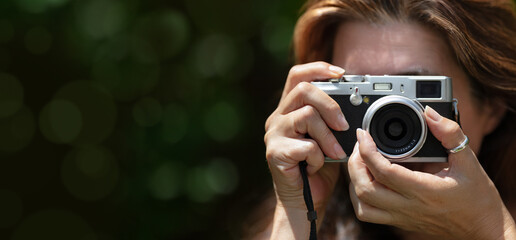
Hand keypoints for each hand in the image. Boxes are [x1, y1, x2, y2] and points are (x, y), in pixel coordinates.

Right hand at [265, 61, 347, 210]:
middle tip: (344, 125)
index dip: (318, 69)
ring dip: (329, 138)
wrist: (303, 202)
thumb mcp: (329, 138)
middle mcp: (277, 117)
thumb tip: (356, 103)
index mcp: (289, 109)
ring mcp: (273, 134)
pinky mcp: (274, 152)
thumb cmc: (318, 169)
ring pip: (307, 116)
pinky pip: (306, 145)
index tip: (341, 73)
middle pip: (304, 89)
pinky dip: (319, 158)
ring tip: (335, 155)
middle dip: (330, 105)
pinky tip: (315, 167)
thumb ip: (333, 119)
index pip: (297, 76)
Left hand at [347, 106, 515, 238]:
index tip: (363, 134)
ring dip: (354, 182)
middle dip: (355, 164)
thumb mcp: (468, 161)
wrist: (483, 228)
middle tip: (361, 145)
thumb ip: (449, 134)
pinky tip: (367, 180)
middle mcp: (409, 207)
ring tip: (361, 162)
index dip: (367, 150)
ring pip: (362, 206)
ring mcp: (402, 217)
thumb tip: (429, 113)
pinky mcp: (399, 222)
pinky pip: (369, 214)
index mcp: (424, 190)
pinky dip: (360, 197)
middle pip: (365, 190)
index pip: (384, 172)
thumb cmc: (477, 197)